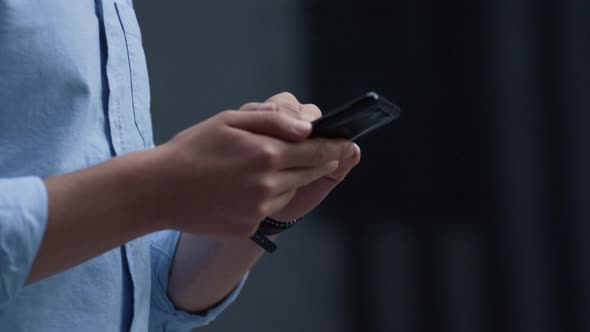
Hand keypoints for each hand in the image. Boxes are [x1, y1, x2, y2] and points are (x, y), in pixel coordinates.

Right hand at [147, 108, 355, 235]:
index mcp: (267, 154)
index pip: (318, 151)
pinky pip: (271, 207)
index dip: (336, 147)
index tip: (349, 145)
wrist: (158, 190)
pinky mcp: (250, 225)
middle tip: (318, 152)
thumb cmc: (193, 149)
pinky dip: (268, 195)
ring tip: (260, 167)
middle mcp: (269, 184)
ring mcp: (260, 208)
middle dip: (318, 160)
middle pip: (310, 172)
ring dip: (289, 177)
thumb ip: (273, 121)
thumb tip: (308, 127)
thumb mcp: (230, 121)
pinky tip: (243, 187)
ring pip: (291, 190)